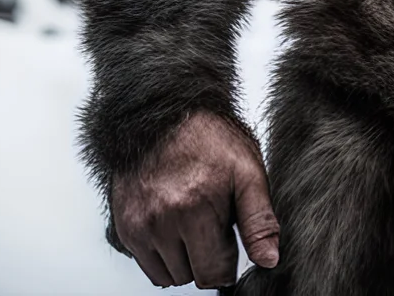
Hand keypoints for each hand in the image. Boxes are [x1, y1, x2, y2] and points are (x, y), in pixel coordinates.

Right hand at [110, 111, 280, 287]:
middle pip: (192, 276)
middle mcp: (162, 221)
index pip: (215, 273)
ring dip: (184, 259)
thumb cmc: (209, 139)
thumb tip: (268, 260)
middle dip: (207, 258)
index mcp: (196, 209)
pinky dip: (163, 255)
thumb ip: (259, 221)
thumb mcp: (248, 172)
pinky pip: (148, 265)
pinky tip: (174, 226)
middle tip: (212, 224)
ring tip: (192, 223)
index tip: (230, 242)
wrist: (164, 116)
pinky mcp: (125, 228)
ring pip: (169, 275)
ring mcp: (140, 226)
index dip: (229, 262)